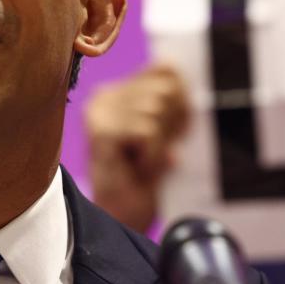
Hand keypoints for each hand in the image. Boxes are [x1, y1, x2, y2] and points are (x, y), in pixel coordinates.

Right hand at [85, 64, 189, 232]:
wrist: (122, 216)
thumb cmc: (144, 175)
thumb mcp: (164, 131)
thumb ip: (170, 100)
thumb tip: (176, 66)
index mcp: (118, 91)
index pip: (166, 68)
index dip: (184, 100)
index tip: (179, 129)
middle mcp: (105, 96)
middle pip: (164, 89)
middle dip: (174, 123)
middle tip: (162, 150)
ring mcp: (100, 113)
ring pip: (156, 109)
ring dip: (161, 144)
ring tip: (145, 162)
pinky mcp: (101, 131)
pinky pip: (148, 131)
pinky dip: (153, 155)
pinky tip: (138, 168)